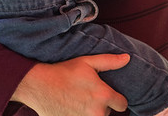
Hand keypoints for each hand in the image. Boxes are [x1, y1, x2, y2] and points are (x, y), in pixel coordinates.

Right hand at [11, 54, 129, 115]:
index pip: (123, 105)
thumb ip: (109, 61)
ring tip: (79, 101)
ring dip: (92, 112)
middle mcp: (97, 112)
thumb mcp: (87, 62)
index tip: (108, 94)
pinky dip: (80, 115)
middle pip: (108, 112)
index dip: (116, 99)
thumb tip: (127, 58)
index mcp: (103, 95)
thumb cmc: (63, 72)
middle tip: (88, 94)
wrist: (40, 86)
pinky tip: (73, 108)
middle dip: (102, 105)